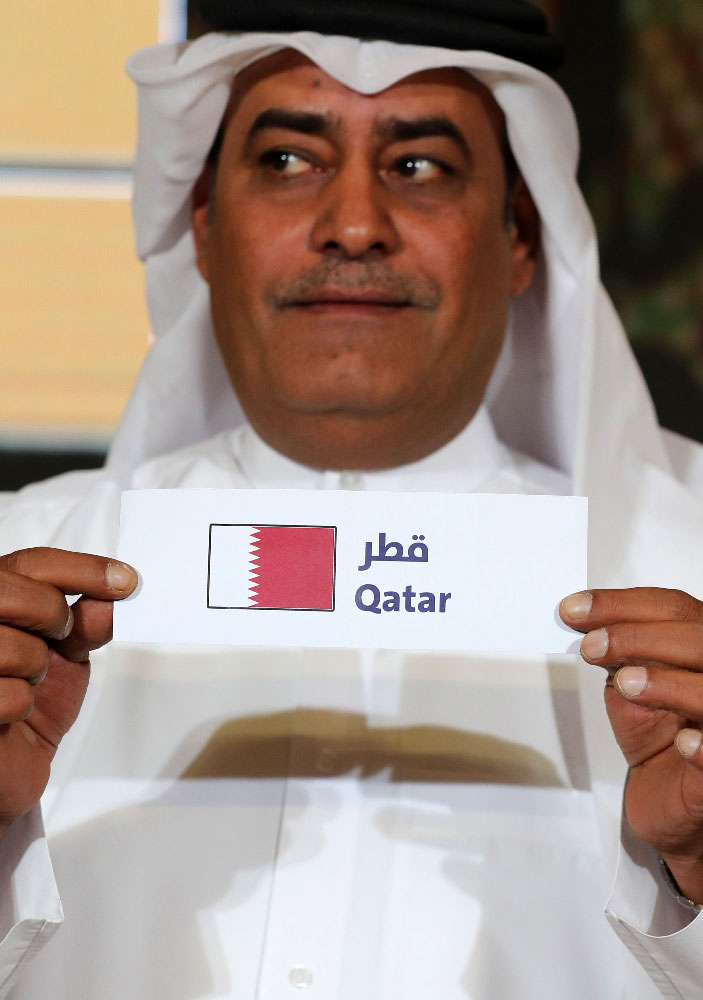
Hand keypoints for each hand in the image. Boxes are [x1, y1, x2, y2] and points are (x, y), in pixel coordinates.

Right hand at [0, 548, 136, 836]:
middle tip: (60, 639)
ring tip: (27, 682)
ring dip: (36, 671)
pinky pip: (8, 694)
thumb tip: (104, 601)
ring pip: (14, 647)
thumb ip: (84, 624)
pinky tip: (9, 712)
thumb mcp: (68, 655)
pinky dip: (20, 706)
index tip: (127, 581)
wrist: (8, 765)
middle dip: (54, 618)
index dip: (84, 569)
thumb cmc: (32, 703)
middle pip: (17, 594)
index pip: (34, 564)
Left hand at [560, 587, 702, 902]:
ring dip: (667, 682)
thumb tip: (585, 619)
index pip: (671, 607)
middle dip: (637, 635)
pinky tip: (682, 741)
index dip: (620, 604)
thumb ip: (618, 656)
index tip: (574, 609)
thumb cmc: (660, 739)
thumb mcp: (630, 688)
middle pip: (696, 637)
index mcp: (698, 648)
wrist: (672, 805)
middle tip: (591, 646)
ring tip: (625, 683)